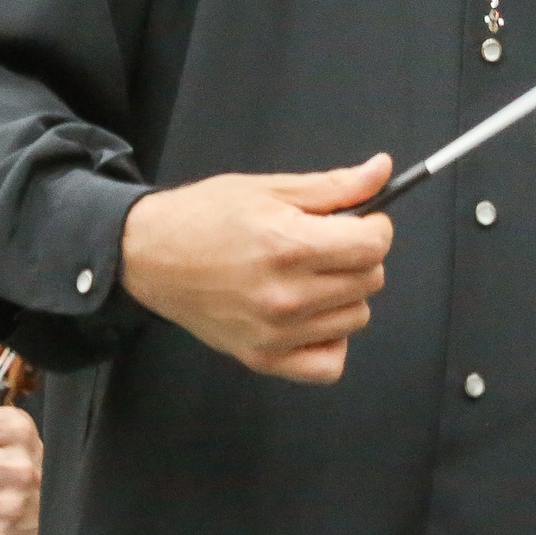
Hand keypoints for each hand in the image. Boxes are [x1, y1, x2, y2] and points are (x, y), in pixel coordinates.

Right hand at [121, 155, 394, 382]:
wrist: (151, 256)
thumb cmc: (208, 216)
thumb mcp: (271, 188)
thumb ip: (335, 185)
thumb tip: (384, 169)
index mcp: (290, 245)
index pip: (374, 245)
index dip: (375, 227)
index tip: (359, 221)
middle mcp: (287, 295)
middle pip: (370, 280)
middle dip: (359, 256)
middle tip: (327, 245)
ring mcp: (275, 334)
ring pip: (356, 318)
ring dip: (345, 296)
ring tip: (311, 277)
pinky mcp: (263, 360)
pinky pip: (329, 365)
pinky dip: (329, 341)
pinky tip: (310, 316)